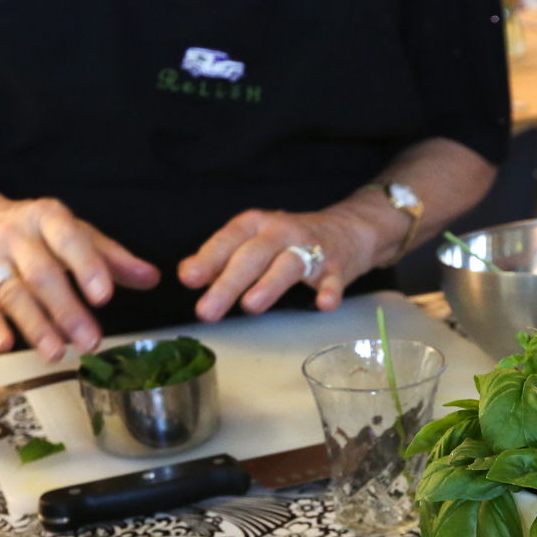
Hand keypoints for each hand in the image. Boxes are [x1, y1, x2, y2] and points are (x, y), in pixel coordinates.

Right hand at [0, 198, 158, 358]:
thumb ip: (113, 258)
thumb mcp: (78, 234)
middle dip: (66, 309)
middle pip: (41, 274)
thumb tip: (151, 278)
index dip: (87, 267)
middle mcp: (17, 237)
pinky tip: (5, 345)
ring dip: (35, 326)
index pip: (69, 240)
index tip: (104, 295)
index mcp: (48, 219)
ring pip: (13, 293)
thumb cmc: (39, 233)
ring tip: (56, 353)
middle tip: (89, 340)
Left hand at [178, 208, 379, 321]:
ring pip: (288, 264)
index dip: (208, 259)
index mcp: (255, 225)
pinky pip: (332, 279)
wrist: (349, 229)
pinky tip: (323, 305)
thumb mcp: (253, 241)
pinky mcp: (336, 266)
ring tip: (250, 306)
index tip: (189, 279)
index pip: (227, 240)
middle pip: (252, 256)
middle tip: (206, 311)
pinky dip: (330, 291)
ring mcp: (310, 248)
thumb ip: (221, 258)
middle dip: (228, 283)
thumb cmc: (289, 241)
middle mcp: (280, 232)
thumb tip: (188, 273)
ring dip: (269, 285)